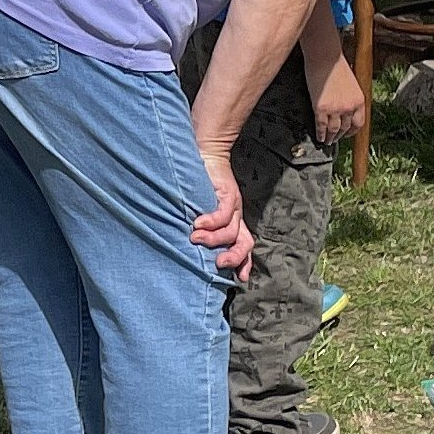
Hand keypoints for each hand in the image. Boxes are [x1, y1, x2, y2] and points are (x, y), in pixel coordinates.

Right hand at [188, 146, 253, 280]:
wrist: (205, 154)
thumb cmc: (199, 183)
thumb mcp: (199, 209)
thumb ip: (200, 227)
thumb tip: (188, 244)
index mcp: (232, 222)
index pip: (245, 245)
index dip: (244, 263)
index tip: (240, 279)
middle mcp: (235, 216)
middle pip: (244, 243)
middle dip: (234, 257)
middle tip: (218, 263)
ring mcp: (233, 205)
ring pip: (231, 231)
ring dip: (213, 238)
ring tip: (195, 238)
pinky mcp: (227, 192)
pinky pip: (223, 212)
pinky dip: (211, 221)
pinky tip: (198, 223)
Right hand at [308, 51, 367, 144]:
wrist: (325, 57)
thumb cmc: (336, 65)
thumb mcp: (351, 84)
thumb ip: (350, 98)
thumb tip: (346, 109)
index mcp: (359, 100)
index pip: (359, 123)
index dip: (352, 131)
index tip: (348, 134)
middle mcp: (349, 107)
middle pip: (346, 128)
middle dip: (340, 136)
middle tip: (335, 139)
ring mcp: (335, 109)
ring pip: (334, 130)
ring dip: (331, 138)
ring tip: (327, 141)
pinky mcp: (321, 108)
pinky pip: (321, 126)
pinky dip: (320, 134)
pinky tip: (319, 136)